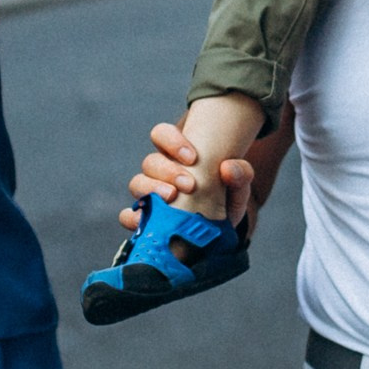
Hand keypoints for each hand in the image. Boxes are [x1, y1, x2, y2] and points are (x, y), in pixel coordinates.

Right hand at [119, 121, 258, 242]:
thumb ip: (241, 174)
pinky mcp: (144, 221)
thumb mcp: (238, 187)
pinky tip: (145, 220)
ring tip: (171, 198)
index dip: (171, 141)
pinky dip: (132, 216)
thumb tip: (228, 167)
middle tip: (189, 185)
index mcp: (177, 157)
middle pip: (150, 161)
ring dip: (152, 189)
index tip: (192, 157)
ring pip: (137, 183)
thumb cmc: (225, 202)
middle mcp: (159, 173)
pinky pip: (128, 215)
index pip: (161, 135)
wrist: (220, 234)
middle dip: (168, 170)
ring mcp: (149, 196)